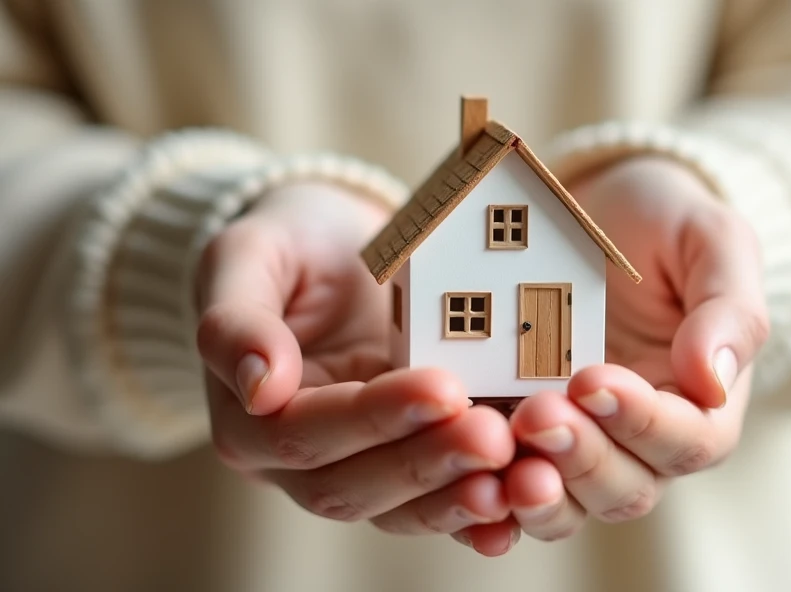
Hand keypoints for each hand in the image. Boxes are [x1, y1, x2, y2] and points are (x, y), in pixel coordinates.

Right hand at [194, 182, 514, 534]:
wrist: (336, 250)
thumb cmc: (289, 246)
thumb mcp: (247, 257)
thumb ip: (236, 320)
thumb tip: (264, 387)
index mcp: (250, 421)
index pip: (304, 436)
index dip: (372, 419)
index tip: (442, 389)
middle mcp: (301, 463)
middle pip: (355, 486)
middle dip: (428, 464)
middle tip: (494, 434)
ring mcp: (361, 466)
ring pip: (403, 509)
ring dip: (460, 496)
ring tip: (518, 469)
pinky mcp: (411, 460)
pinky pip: (439, 501)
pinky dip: (479, 514)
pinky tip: (522, 501)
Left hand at [456, 157, 768, 551]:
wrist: (599, 211)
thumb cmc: (665, 225)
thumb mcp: (712, 243)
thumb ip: (728, 310)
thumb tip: (713, 382)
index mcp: (701, 404)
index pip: (688, 440)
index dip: (643, 422)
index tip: (592, 379)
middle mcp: (641, 441)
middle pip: (626, 488)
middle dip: (581, 458)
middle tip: (536, 413)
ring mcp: (578, 445)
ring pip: (567, 503)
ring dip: (536, 493)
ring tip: (498, 457)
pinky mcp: (521, 439)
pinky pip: (508, 489)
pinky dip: (489, 501)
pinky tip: (464, 482)